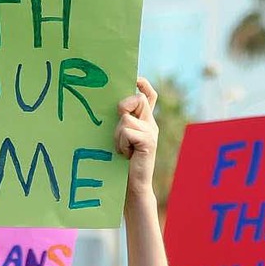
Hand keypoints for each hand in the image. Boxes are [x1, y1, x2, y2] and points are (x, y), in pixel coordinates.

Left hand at [115, 76, 157, 195]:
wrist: (133, 186)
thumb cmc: (121, 164)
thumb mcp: (121, 139)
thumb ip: (121, 123)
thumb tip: (113, 108)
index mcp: (145, 122)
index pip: (148, 96)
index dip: (143, 85)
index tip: (136, 79)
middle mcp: (151, 124)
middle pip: (137, 100)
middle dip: (123, 108)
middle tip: (119, 130)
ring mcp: (151, 132)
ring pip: (126, 119)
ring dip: (117, 135)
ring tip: (122, 150)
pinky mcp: (148, 141)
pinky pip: (127, 132)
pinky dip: (121, 144)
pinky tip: (126, 155)